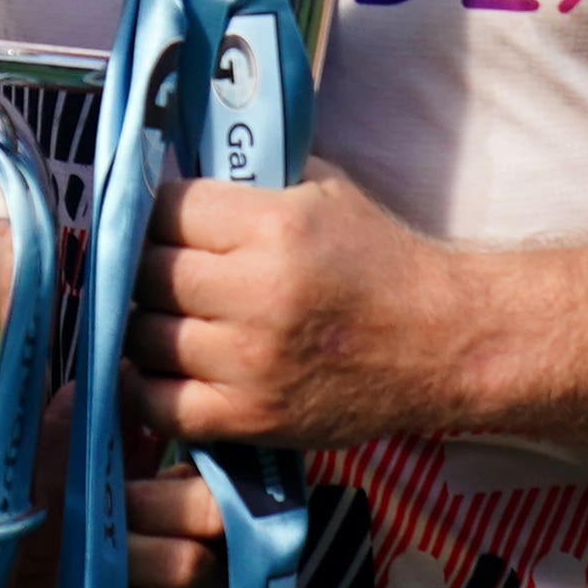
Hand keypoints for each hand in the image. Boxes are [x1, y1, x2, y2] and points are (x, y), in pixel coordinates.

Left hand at [0, 395, 232, 587]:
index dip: (162, 504)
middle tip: (86, 549)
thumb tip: (96, 379)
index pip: (217, 508)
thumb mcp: (46, 468)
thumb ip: (73, 425)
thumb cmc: (38, 525)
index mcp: (193, 516)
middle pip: (198, 567)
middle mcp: (208, 575)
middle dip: (132, 555)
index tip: (115, 500)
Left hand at [128, 164, 479, 454]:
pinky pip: (160, 404)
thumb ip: (248, 181)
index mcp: (276, 226)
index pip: (165, 209)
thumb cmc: (378, 260)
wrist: (444, 342)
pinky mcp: (252, 417)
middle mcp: (259, 293)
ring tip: (160, 316)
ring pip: (143, 337)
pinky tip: (152, 369)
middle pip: (145, 274)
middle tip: (157, 271)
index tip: (160, 223)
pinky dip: (143, 388)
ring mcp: (252, 362)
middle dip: (144, 269)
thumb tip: (167, 170)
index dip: (154, 213)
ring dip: (142, 325)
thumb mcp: (322, 191)